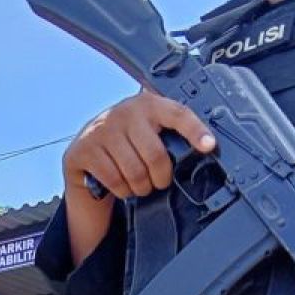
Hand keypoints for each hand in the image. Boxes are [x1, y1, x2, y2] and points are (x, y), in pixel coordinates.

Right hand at [63, 90, 215, 201]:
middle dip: (161, 177)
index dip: (195, 130)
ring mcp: (102, 130)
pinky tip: (123, 186)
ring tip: (141, 185)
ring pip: (134, 172)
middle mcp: (125, 112)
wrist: (86, 147)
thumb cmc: (126, 141)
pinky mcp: (85, 150)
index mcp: (148, 104)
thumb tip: (203, 149)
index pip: (177, 114)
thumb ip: (170, 134)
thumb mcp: (147, 130)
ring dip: (141, 187)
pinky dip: (122, 190)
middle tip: (160, 181)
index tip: (209, 146)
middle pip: (155, 155)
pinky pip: (114, 179)